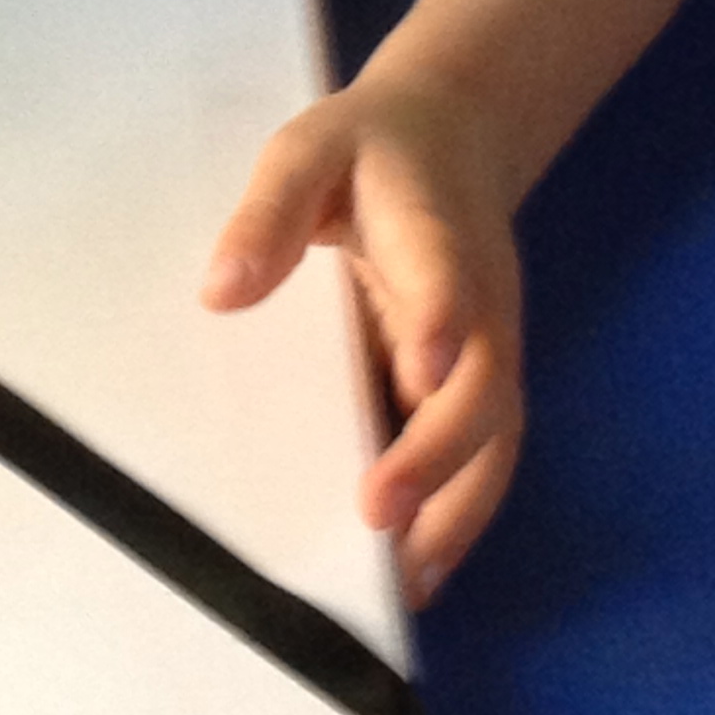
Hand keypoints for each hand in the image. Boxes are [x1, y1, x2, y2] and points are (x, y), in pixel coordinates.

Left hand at [200, 77, 524, 607]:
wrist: (446, 134)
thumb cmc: (363, 148)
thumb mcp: (305, 151)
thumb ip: (268, 213)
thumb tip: (221, 292)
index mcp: (436, 232)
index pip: (446, 278)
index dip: (442, 322)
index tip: (424, 367)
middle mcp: (480, 302)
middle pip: (484, 387)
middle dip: (440, 453)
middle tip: (380, 513)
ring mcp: (487, 346)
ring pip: (493, 437)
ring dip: (456, 508)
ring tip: (401, 580)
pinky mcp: (474, 377)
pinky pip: (477, 450)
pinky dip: (455, 511)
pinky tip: (414, 569)